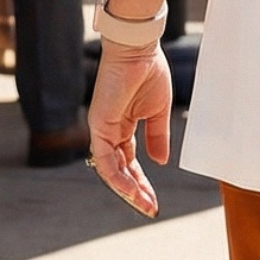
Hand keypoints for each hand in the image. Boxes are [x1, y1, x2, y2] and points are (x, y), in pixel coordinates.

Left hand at [87, 44, 171, 217]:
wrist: (138, 50)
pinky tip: (131, 190)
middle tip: (150, 209)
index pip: (130, 162)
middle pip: (121, 170)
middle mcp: (111, 131)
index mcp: (124, 126)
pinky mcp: (99, 126)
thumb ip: (157, 137)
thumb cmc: (148, 71)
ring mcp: (103, 130)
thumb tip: (161, 162)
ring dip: (127, 190)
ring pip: (111, 170)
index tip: (154, 200)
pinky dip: (118, 177)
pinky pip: (106, 159)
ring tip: (144, 205)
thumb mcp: (159, 111)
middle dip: (135, 191)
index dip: (141, 181)